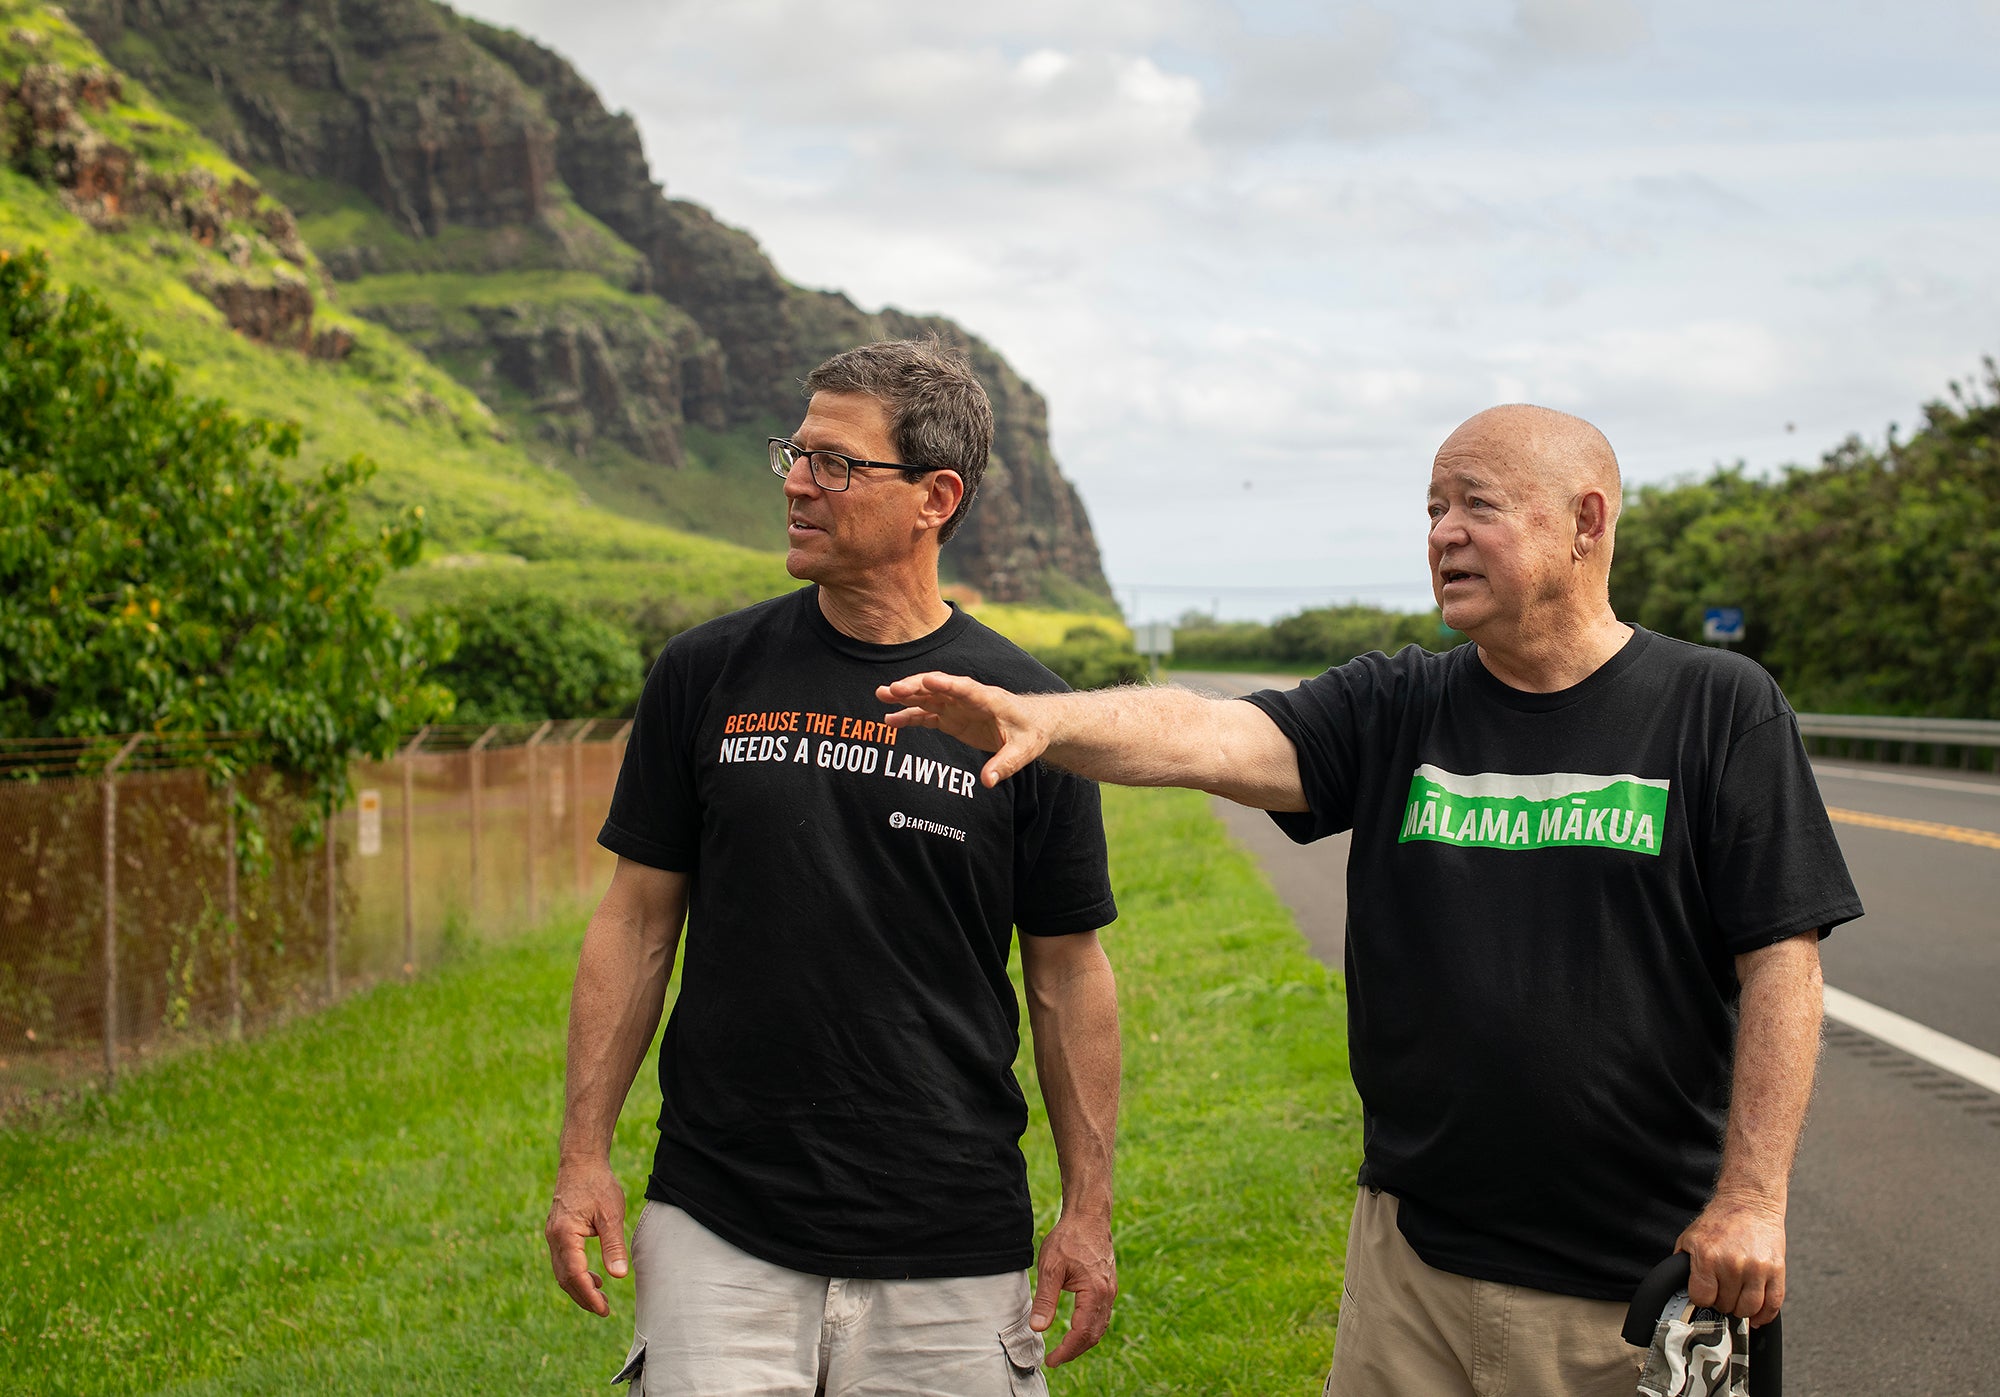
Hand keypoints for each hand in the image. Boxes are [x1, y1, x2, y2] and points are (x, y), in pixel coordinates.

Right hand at [545, 1158, 629, 1315]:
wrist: (581, 1162)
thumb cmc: (598, 1185)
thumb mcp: (611, 1214)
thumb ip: (613, 1245)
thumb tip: (619, 1276)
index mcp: (565, 1235)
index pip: (574, 1274)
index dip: (588, 1295)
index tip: (603, 1309)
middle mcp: (554, 1238)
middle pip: (565, 1278)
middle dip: (583, 1297)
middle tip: (605, 1310)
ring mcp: (553, 1236)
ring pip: (562, 1272)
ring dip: (579, 1288)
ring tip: (601, 1299)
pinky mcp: (557, 1233)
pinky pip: (563, 1261)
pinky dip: (577, 1274)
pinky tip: (594, 1279)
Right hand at [875, 672, 1047, 786]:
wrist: (1033, 725)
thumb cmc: (1031, 733)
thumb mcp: (1024, 751)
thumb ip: (1005, 765)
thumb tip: (987, 782)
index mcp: (989, 699)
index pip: (966, 689)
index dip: (946, 684)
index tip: (927, 680)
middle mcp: (969, 699)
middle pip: (939, 688)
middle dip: (916, 686)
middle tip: (892, 689)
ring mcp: (958, 707)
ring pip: (928, 697)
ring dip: (906, 696)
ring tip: (881, 695)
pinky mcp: (952, 718)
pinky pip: (928, 715)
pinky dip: (910, 716)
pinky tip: (891, 720)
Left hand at [1031, 1211, 1116, 1367]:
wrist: (1088, 1217)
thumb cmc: (1068, 1239)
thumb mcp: (1050, 1268)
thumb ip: (1045, 1299)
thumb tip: (1038, 1328)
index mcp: (1095, 1292)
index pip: (1082, 1333)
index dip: (1066, 1350)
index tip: (1051, 1360)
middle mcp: (1107, 1295)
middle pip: (1093, 1334)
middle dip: (1074, 1351)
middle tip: (1055, 1359)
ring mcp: (1110, 1290)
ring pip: (1099, 1326)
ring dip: (1082, 1342)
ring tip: (1064, 1349)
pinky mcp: (1108, 1286)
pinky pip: (1101, 1315)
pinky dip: (1089, 1328)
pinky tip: (1076, 1329)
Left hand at [1675, 1192, 1786, 1326]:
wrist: (1750, 1202)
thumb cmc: (1721, 1220)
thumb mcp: (1690, 1238)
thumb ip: (1684, 1264)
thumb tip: (1679, 1288)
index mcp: (1708, 1257)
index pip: (1702, 1298)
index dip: (1702, 1298)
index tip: (1705, 1293)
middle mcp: (1733, 1264)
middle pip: (1726, 1305)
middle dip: (1722, 1301)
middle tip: (1723, 1291)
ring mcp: (1757, 1269)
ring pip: (1749, 1310)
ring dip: (1742, 1309)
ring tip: (1738, 1298)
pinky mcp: (1777, 1270)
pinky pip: (1773, 1304)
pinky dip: (1765, 1315)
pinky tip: (1758, 1315)